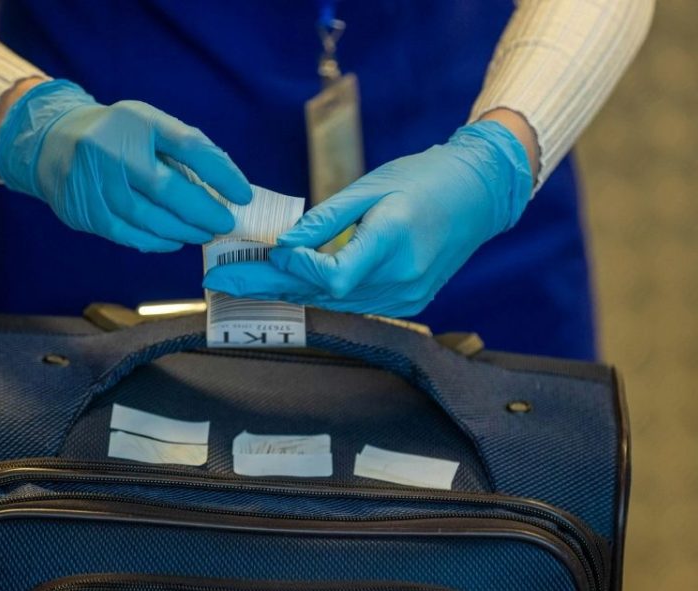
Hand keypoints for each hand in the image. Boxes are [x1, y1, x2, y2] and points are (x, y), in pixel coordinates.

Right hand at [0, 79, 250, 251]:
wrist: (51, 141)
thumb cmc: (118, 136)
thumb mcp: (150, 126)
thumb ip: (186, 151)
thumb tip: (229, 188)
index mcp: (137, 121)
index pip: (187, 145)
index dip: (220, 172)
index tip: (243, 195)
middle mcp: (111, 149)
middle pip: (166, 188)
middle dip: (203, 212)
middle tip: (225, 223)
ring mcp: (93, 182)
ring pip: (147, 217)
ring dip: (183, 231)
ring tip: (203, 233)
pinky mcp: (84, 210)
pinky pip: (127, 234)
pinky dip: (156, 241)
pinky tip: (174, 240)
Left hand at [203, 120, 532, 315]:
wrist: (477, 196)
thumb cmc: (423, 179)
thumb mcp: (370, 188)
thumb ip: (326, 221)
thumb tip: (282, 246)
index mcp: (392, 243)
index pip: (332, 277)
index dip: (295, 270)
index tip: (267, 253)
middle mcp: (401, 279)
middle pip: (323, 295)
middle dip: (269, 286)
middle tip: (220, 281)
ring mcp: (406, 297)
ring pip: (334, 303)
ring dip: (290, 291)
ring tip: (244, 281)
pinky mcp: (407, 302)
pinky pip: (353, 303)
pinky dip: (320, 292)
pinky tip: (289, 283)